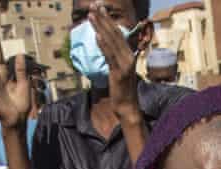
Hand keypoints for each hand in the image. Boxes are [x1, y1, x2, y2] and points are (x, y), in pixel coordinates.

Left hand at [88, 2, 148, 119]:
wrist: (127, 106)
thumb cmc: (122, 90)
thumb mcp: (118, 70)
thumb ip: (113, 57)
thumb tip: (105, 44)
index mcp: (129, 54)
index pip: (117, 33)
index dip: (107, 20)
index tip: (98, 9)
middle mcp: (129, 57)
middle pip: (114, 33)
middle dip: (103, 18)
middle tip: (93, 5)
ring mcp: (125, 64)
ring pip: (111, 42)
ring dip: (100, 27)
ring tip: (91, 15)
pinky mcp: (119, 72)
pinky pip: (109, 56)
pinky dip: (103, 44)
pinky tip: (96, 34)